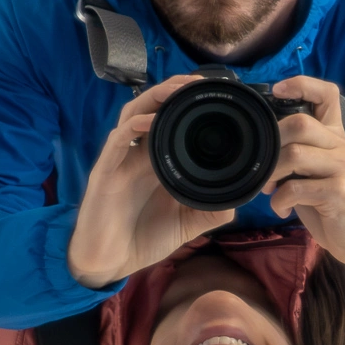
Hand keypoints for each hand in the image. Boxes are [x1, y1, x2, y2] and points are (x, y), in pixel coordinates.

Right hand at [66, 74, 236, 287]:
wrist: (111, 263)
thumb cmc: (143, 238)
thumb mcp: (186, 224)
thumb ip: (210, 211)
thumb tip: (238, 201)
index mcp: (157, 160)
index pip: (171, 120)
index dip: (188, 102)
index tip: (215, 92)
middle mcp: (139, 154)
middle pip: (152, 107)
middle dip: (174, 89)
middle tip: (199, 82)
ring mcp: (121, 160)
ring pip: (133, 114)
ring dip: (155, 98)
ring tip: (178, 89)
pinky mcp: (106, 172)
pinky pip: (117, 141)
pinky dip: (132, 127)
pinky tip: (149, 122)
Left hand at [261, 76, 344, 280]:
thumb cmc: (328, 202)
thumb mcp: (311, 171)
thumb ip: (294, 152)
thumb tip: (258, 143)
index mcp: (333, 135)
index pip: (327, 94)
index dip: (302, 84)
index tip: (277, 90)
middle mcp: (340, 145)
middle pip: (301, 123)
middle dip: (272, 144)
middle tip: (264, 167)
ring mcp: (342, 167)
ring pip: (295, 154)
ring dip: (272, 174)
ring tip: (269, 189)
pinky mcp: (339, 192)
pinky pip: (297, 187)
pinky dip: (280, 200)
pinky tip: (282, 209)